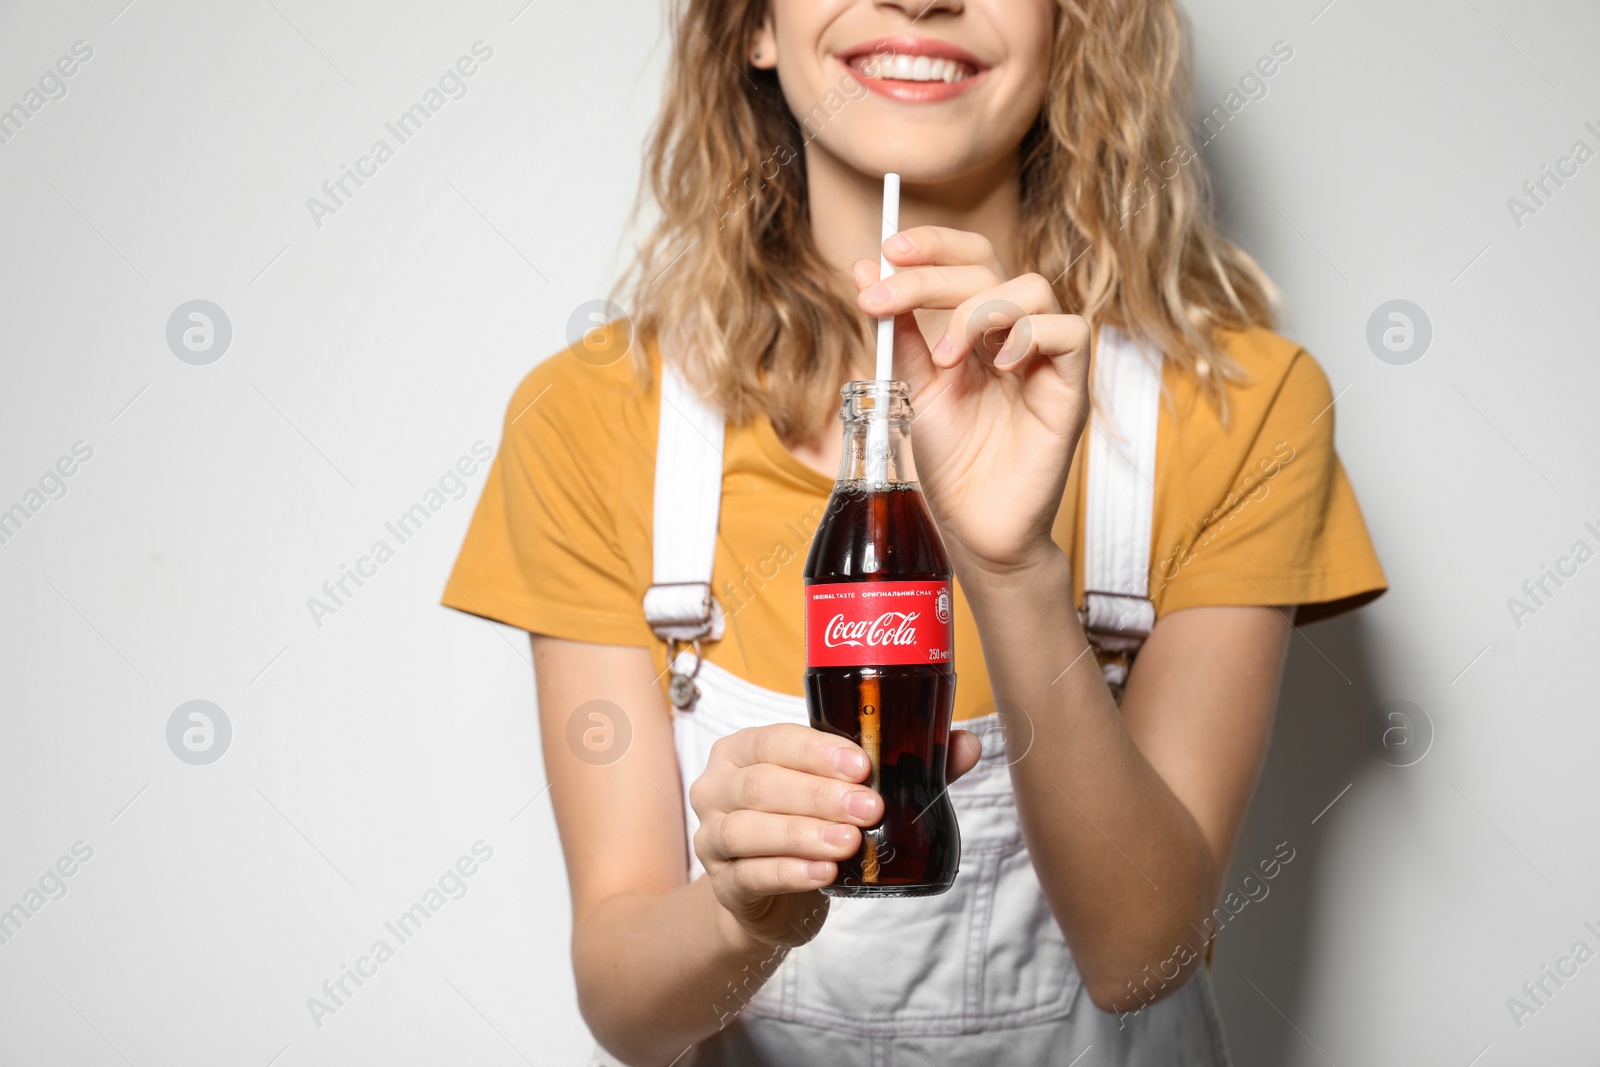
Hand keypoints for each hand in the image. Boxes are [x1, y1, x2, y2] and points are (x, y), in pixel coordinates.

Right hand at [690, 723, 981, 949]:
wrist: (771, 894)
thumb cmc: (810, 823)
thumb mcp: (847, 790)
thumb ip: (904, 766)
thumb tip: (966, 745)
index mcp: (745, 750)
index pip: (773, 740)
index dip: (816, 751)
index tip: (863, 765)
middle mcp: (718, 787)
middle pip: (762, 785)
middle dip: (820, 796)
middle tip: (870, 808)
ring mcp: (713, 837)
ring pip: (750, 830)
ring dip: (803, 834)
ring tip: (851, 843)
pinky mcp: (724, 884)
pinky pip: (752, 876)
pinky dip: (789, 873)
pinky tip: (824, 874)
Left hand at [854, 227, 1091, 576]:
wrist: (973, 526)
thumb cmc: (949, 459)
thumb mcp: (911, 385)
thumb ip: (896, 331)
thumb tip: (861, 269)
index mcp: (980, 328)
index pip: (971, 258)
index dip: (935, 244)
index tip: (887, 251)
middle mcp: (1017, 334)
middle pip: (991, 266)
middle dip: (932, 276)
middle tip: (884, 300)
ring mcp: (1047, 360)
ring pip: (1033, 288)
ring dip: (977, 310)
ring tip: (946, 358)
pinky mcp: (1071, 391)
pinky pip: (1070, 333)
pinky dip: (1030, 335)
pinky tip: (997, 365)